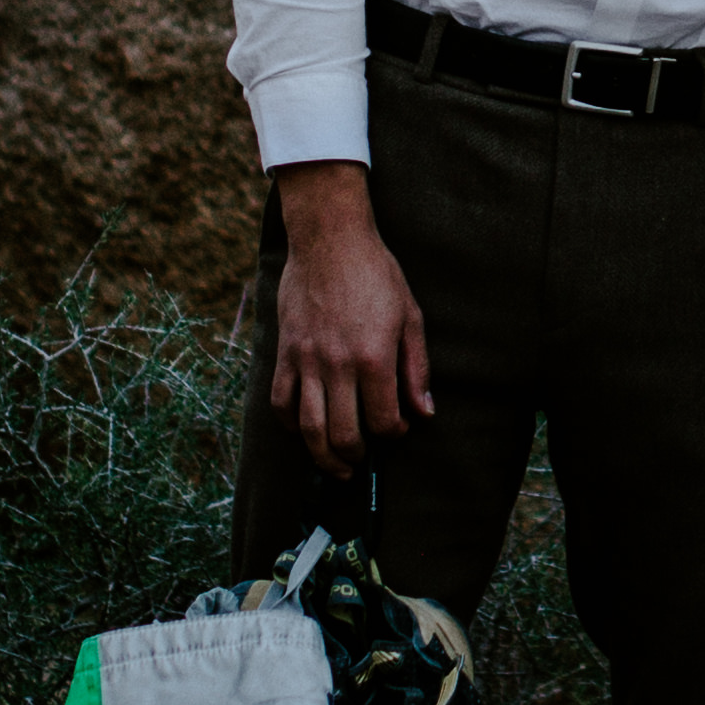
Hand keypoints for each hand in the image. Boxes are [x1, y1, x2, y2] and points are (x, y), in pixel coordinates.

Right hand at [267, 165, 429, 468]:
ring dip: (322, 455)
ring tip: (334, 464)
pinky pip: (280, 401)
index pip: (384, 420)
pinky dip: (291, 424)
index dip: (395, 433)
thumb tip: (424, 412)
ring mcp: (307, 361)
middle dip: (356, 456)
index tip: (398, 427)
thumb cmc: (376, 274)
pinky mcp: (285, 352)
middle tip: (363, 458)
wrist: (330, 240)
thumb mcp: (410, 317)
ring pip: (309, 428)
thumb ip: (417, 368)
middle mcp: (338, 365)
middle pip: (343, 434)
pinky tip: (304, 430)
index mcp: (374, 358)